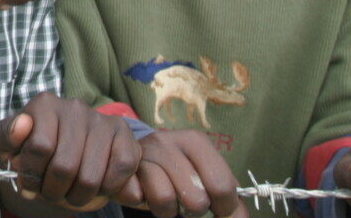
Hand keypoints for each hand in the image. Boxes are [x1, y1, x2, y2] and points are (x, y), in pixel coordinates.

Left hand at [0, 92, 139, 210]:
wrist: (63, 149)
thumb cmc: (32, 148)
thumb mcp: (7, 144)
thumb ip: (5, 137)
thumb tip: (23, 125)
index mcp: (44, 104)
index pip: (40, 148)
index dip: (32, 175)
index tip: (28, 184)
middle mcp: (74, 107)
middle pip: (64, 166)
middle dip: (53, 191)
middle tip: (50, 193)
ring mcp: (101, 120)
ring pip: (90, 176)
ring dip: (76, 196)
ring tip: (68, 193)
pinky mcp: (123, 134)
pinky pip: (121, 169)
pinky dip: (106, 189)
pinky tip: (93, 187)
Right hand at [122, 129, 243, 217]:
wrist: (134, 156)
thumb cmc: (179, 170)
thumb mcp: (206, 177)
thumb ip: (228, 199)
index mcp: (195, 141)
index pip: (222, 186)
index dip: (225, 208)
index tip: (218, 209)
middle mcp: (168, 141)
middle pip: (196, 199)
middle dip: (193, 209)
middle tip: (185, 198)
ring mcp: (143, 153)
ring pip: (166, 200)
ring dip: (167, 209)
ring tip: (165, 196)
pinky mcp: (123, 166)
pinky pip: (137, 197)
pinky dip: (142, 201)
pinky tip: (144, 190)